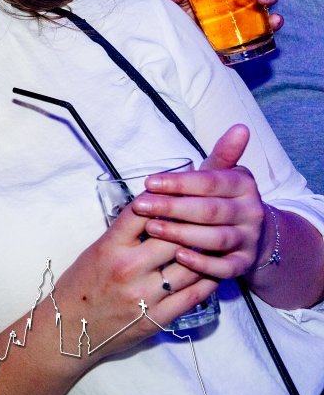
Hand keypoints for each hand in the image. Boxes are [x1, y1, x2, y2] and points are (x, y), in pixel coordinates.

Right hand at [54, 203, 217, 345]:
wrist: (69, 329)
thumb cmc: (80, 286)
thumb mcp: (96, 251)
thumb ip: (125, 235)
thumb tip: (157, 216)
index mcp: (110, 247)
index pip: (142, 211)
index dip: (163, 198)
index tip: (176, 193)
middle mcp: (128, 268)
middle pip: (174, 236)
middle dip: (192, 223)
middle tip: (208, 215)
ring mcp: (145, 294)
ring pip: (191, 265)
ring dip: (206, 251)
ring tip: (216, 241)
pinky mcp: (158, 318)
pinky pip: (194, 295)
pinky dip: (208, 280)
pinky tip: (213, 270)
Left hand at [133, 124, 266, 278]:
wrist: (254, 235)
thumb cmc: (223, 199)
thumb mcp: (223, 176)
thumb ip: (223, 155)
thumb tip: (240, 127)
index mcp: (244, 185)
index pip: (210, 182)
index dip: (179, 183)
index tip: (148, 183)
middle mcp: (251, 212)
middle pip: (209, 210)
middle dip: (173, 208)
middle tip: (141, 206)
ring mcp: (249, 240)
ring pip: (216, 238)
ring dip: (182, 233)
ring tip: (152, 228)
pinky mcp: (244, 264)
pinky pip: (224, 267)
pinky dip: (203, 263)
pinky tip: (179, 256)